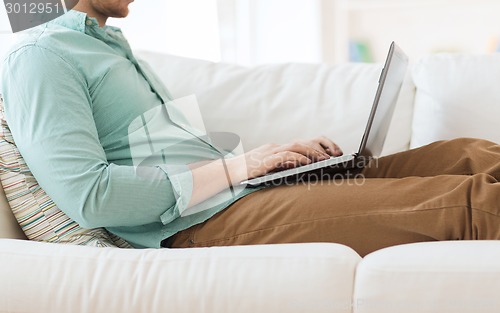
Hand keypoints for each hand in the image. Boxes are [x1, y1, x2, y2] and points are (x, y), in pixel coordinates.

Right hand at [227, 136, 342, 181]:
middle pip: (303, 142)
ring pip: (297, 146)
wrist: (227, 172)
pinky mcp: (266, 159)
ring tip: (324, 160)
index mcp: (276, 149)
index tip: (332, 153)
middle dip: (321, 148)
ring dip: (313, 153)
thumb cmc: (247, 175)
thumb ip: (283, 168)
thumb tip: (302, 170)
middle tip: (334, 156)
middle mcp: (275, 147)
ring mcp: (270, 152)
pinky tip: (307, 163)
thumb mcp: (268, 170)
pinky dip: (298, 158)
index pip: (301, 142)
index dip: (319, 145)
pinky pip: (286, 155)